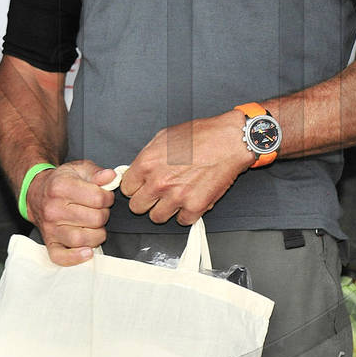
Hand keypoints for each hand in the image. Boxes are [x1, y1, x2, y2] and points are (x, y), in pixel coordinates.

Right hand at [28, 160, 113, 265]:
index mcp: (61, 187)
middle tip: (99, 211)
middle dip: (103, 216)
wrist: (36, 194)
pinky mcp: (49, 242)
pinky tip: (87, 251)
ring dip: (97, 235)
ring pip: (82, 239)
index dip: (108, 198)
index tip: (104, 197)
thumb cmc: (61, 182)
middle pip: (94, 220)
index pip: (98, 198)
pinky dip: (76, 257)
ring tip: (95, 227)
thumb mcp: (78, 169)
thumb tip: (111, 177)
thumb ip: (96, 172)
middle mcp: (53, 208)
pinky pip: (61, 257)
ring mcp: (50, 228)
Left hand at [119, 113, 252, 226]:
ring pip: (156, 218)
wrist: (228, 142)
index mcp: (147, 163)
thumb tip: (137, 170)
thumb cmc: (200, 136)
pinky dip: (186, 213)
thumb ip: (147, 156)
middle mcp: (159, 182)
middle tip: (157, 194)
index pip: (126, 188)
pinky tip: (190, 200)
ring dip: (164, 209)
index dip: (135, 187)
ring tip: (174, 197)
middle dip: (146, 201)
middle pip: (137, 207)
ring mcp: (177, 197)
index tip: (142, 187)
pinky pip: (182, 221)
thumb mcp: (164, 137)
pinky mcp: (195, 207)